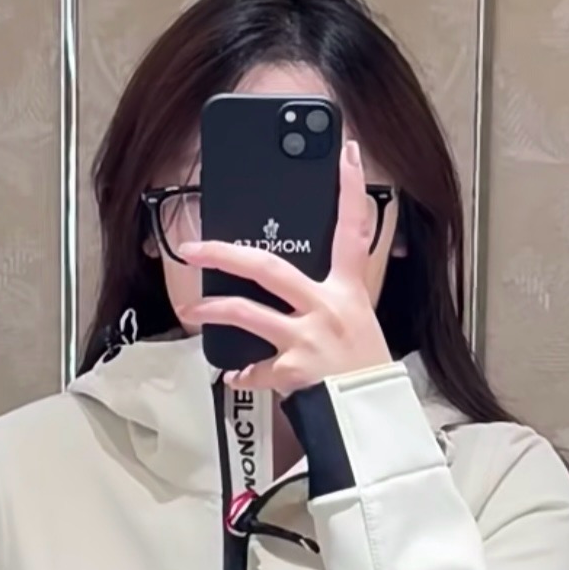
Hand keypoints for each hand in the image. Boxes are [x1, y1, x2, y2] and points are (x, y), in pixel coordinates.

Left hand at [178, 140, 392, 396]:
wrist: (373, 417)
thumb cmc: (364, 371)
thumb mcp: (360, 323)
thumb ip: (329, 300)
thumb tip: (292, 292)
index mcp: (348, 291)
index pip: (353, 230)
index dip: (349, 189)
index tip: (343, 152)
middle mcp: (327, 307)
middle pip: (269, 267)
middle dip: (227, 254)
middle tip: (197, 246)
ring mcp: (309, 338)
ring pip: (249, 314)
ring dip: (216, 310)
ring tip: (195, 310)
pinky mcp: (295, 369)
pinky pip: (255, 369)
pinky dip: (242, 374)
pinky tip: (234, 375)